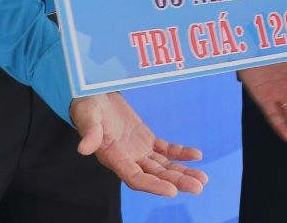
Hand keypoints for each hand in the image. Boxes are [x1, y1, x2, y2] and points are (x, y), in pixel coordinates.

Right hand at [70, 92, 206, 196]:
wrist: (92, 94)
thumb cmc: (86, 105)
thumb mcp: (87, 114)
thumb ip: (89, 131)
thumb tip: (83, 149)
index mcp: (114, 157)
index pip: (136, 178)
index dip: (154, 186)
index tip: (173, 191)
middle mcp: (127, 159)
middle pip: (155, 175)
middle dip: (177, 182)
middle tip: (198, 188)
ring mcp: (138, 151)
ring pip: (163, 166)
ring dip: (182, 172)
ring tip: (203, 179)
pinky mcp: (145, 140)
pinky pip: (165, 150)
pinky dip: (180, 153)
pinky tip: (197, 155)